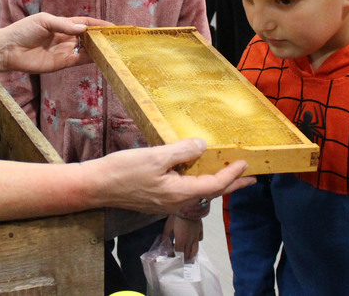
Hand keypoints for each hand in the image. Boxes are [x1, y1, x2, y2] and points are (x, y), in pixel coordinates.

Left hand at [0, 12, 109, 72]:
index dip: (99, 24)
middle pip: (89, 37)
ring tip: (114, 49)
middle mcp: (67, 37)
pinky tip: (101, 57)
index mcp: (63, 24)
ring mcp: (66, 51)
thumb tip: (84, 28)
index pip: (86, 23)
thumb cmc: (24, 31)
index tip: (113, 26)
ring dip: (99, 49)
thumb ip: (64, 25)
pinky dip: (91, 59)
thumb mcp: (44, 22)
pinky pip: (80, 60)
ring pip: (87, 49)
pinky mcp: (63, 63)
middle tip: (118, 39)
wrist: (9, 50)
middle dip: (102, 37)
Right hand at [84, 138, 252, 214]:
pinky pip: (187, 192)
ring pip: (200, 193)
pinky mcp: (158, 200)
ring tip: (230, 176)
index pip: (215, 184)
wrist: (97, 186)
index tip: (245, 163)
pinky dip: (200, 184)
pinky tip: (198, 176)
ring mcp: (167, 203)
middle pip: (212, 193)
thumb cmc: (123, 171)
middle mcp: (177, 202)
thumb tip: (202, 146)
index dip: (232, 174)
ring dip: (217, 184)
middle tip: (251, 179)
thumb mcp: (155, 156)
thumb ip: (181, 151)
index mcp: (180, 192)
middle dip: (233, 185)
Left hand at [164, 214, 202, 260]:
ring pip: (195, 250)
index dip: (176, 258)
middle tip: (179, 259)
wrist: (189, 207)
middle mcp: (190, 241)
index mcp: (181, 241)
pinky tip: (193, 240)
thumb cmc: (177, 216)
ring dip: (191, 254)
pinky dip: (196, 242)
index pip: (179, 254)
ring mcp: (196, 236)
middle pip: (188, 254)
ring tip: (188, 255)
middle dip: (183, 258)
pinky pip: (199, 239)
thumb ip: (166, 237)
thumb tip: (164, 245)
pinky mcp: (200, 231)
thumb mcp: (168, 226)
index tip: (172, 258)